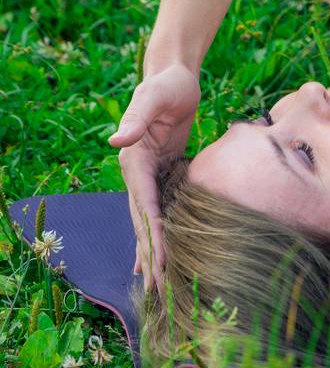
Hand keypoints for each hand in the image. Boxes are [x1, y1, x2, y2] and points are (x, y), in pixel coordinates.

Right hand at [108, 62, 200, 291]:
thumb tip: (116, 139)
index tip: (160, 262)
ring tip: (156, 286)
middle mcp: (137, 173)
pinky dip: (160, 234)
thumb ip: (137, 117)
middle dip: (150, 256)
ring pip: (149, 222)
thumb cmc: (167, 84)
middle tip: (157, 292)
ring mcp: (149, 176)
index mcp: (134, 161)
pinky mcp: (163, 174)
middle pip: (143, 222)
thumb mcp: (153, 97)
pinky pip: (160, 210)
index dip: (152, 234)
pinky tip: (160, 256)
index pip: (144, 205)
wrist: (174, 76)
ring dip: (153, 252)